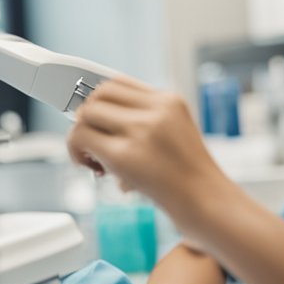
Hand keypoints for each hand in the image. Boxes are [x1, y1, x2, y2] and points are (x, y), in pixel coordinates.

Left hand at [66, 76, 232, 234]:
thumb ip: (145, 121)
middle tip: (93, 141)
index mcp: (170, 101)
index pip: (119, 82)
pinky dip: (77, 151)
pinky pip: (82, 138)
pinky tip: (92, 166)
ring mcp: (141, 130)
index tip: (97, 119)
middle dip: (88, 116)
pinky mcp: (124, 155)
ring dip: (81, 135)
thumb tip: (99, 120)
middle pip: (100, 93)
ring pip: (87, 113)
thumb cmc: (189, 177)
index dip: (100, 99)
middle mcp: (157, 109)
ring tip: (94, 158)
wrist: (207, 202)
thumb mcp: (175, 134)